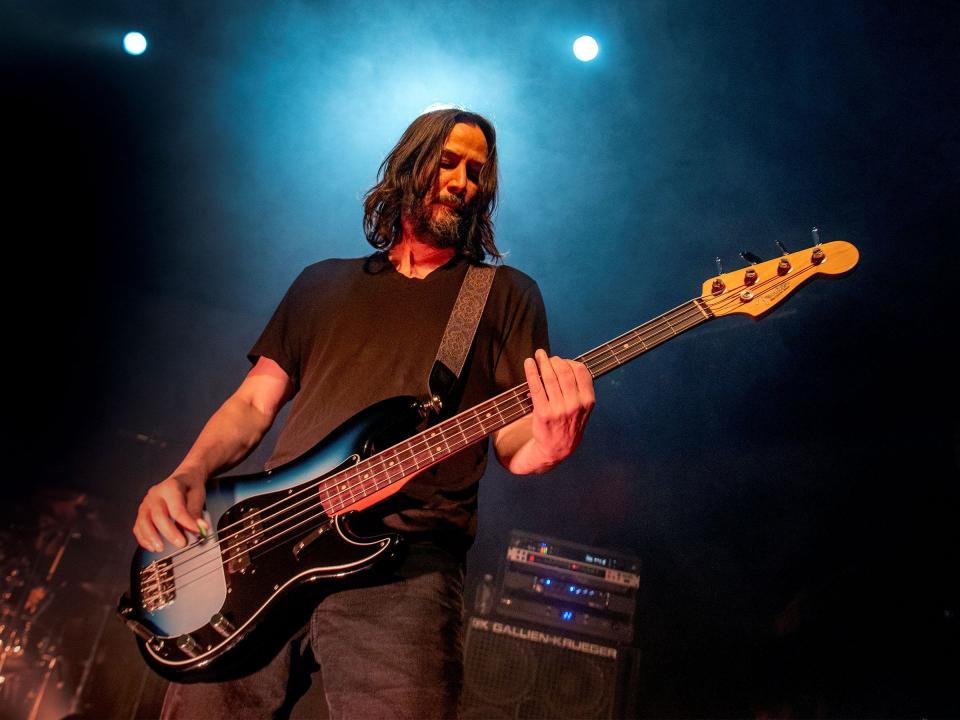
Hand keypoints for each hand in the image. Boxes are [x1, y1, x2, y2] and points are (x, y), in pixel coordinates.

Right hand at [133, 471, 206, 551]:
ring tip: (161, 549)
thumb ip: (196, 511)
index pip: (177, 508)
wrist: (184, 477)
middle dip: (169, 532)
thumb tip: (198, 528)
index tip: (198, 532)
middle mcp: (155, 494)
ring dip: (151, 537)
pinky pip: (138, 527)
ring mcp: (146, 503)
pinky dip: (143, 538)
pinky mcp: (142, 512)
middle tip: (182, 544)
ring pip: (143, 522)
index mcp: (170, 487)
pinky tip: (152, 546)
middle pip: (158, 515)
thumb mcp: (198, 494)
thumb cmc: (191, 486)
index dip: (187, 522)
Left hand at [523, 348, 595, 465]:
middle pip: (565, 371)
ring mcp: (559, 409)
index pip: (581, 371)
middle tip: (547, 358)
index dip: (570, 362)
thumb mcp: (583, 410)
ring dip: (543, 362)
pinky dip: (531, 372)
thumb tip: (567, 365)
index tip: (562, 360)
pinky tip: (529, 364)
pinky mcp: (544, 413)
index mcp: (587, 401)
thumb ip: (581, 390)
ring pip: (550, 377)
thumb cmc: (569, 425)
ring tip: (538, 355)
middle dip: (555, 360)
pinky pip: (537, 387)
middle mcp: (575, 404)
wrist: (557, 449)